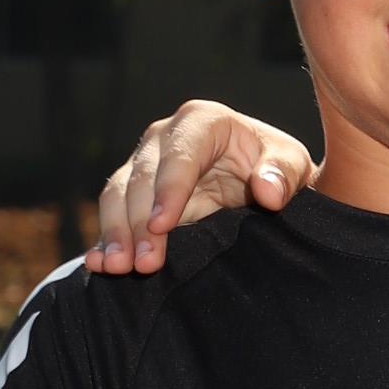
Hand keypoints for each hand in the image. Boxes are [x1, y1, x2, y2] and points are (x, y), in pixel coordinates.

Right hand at [91, 103, 317, 272]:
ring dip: (116, 233)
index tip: (162, 225)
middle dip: (138, 221)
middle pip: (141, 177)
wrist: (262, 182)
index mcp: (202, 121)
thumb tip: (268, 191)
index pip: (180, 154)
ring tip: (118, 268)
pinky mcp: (134, 194)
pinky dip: (105, 240)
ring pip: (118, 195)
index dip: (168, 189)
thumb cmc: (276, 166)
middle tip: (144, 262)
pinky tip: (98, 264)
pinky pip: (112, 214)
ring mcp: (144, 164)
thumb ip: (283, 173)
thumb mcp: (291, 164)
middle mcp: (165, 138)